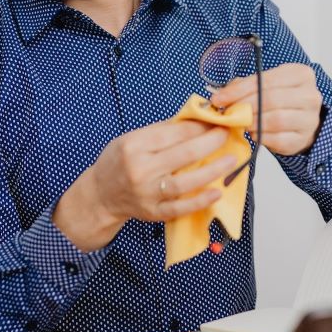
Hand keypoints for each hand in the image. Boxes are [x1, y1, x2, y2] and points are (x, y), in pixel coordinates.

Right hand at [54, 120, 238, 249]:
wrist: (101, 194)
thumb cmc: (118, 162)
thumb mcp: (131, 138)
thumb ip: (161, 131)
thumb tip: (195, 118)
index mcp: (134, 146)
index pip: (173, 133)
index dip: (198, 126)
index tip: (215, 121)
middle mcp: (140, 170)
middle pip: (183, 155)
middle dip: (211, 142)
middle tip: (227, 135)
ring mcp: (147, 194)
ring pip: (186, 182)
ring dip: (213, 170)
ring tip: (231, 160)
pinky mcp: (154, 212)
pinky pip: (181, 207)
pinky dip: (200, 201)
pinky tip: (217, 192)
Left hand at [209, 62, 321, 156]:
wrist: (300, 122)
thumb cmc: (280, 100)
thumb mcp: (264, 86)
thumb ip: (243, 86)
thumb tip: (221, 96)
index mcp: (300, 75)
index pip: (266, 80)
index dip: (239, 90)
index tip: (219, 99)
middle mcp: (310, 95)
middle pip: (271, 99)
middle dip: (245, 106)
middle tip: (229, 113)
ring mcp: (310, 118)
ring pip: (276, 120)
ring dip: (253, 122)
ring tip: (241, 123)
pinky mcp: (303, 138)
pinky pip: (279, 139)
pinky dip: (262, 136)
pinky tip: (254, 133)